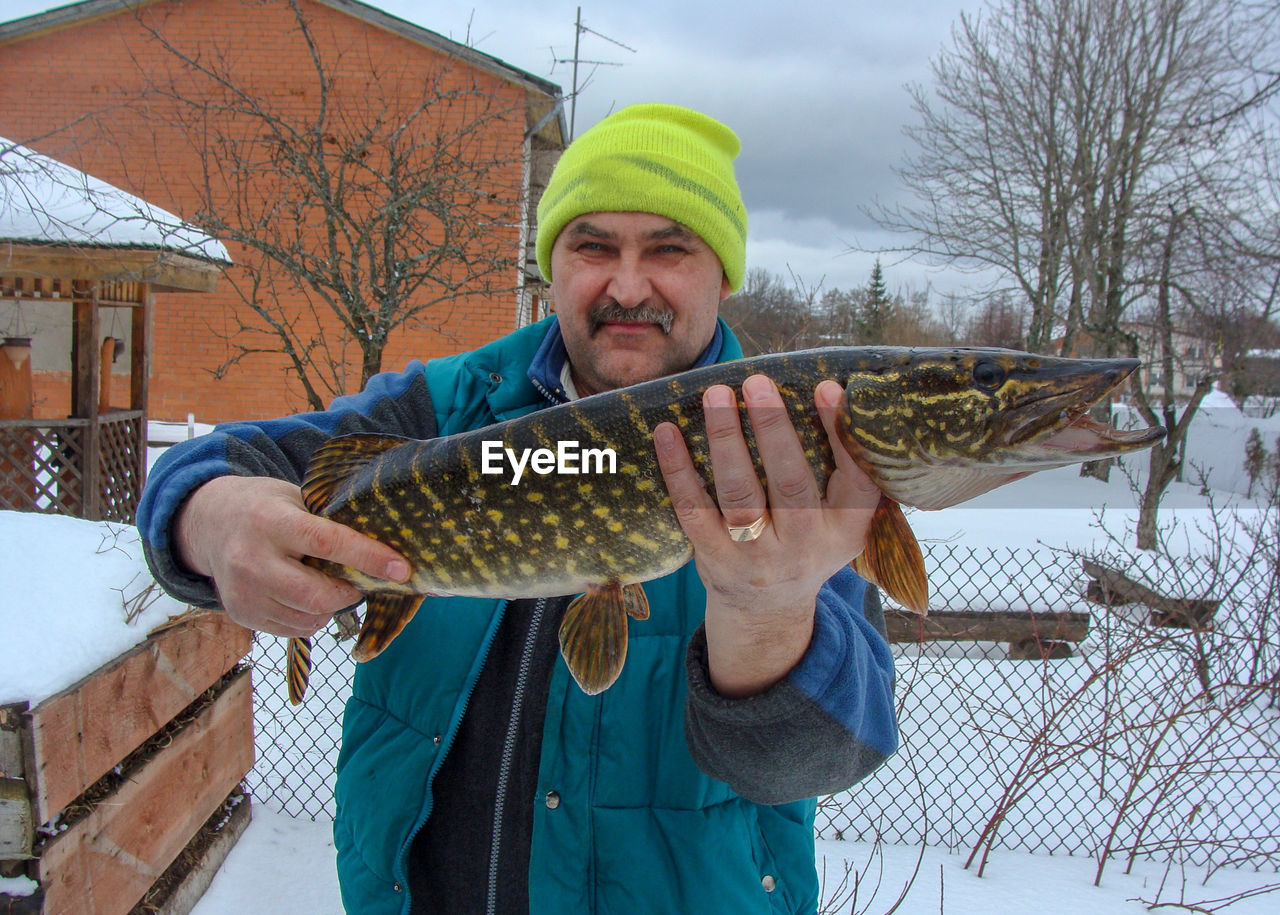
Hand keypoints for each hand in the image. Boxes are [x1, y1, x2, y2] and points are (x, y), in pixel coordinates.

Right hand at [174, 476, 409, 637]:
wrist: (208, 522)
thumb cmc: (265, 507)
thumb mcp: (295, 499)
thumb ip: (329, 522)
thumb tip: (384, 547)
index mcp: (271, 521)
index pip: (328, 543)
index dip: (369, 558)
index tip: (401, 568)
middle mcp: (251, 559)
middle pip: (317, 595)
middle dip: (350, 593)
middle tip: (360, 582)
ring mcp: (242, 591)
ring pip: (307, 618)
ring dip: (332, 607)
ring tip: (329, 584)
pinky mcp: (239, 613)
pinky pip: (292, 629)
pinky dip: (311, 618)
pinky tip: (305, 595)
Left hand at [653, 375, 880, 697]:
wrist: (767, 612)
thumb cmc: (806, 543)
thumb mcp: (842, 522)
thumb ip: (845, 472)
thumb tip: (831, 391)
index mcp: (845, 529)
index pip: (854, 479)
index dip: (840, 433)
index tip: (827, 387)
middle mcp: (804, 546)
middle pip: (790, 484)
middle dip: (773, 429)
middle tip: (757, 383)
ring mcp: (756, 556)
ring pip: (739, 495)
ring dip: (725, 440)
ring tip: (716, 396)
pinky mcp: (715, 558)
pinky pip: (693, 510)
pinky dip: (678, 470)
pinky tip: (667, 433)